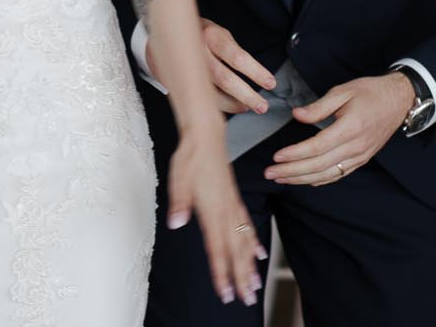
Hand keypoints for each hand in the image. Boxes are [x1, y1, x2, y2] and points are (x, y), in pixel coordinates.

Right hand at [150, 17, 275, 115]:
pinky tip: (232, 106)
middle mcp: (198, 52)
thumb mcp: (218, 32)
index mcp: (211, 36)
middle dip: (246, 95)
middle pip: (225, 79)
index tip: (270, 83)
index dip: (256, 72)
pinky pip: (202, 97)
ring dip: (234, 104)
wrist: (165, 33)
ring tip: (249, 107)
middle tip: (262, 106)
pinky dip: (219, 105)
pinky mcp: (179, 80)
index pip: (237, 57)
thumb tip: (256, 74)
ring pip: (212, 93)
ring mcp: (187, 68)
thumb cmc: (199, 33)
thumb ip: (233, 51)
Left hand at [166, 133, 262, 306]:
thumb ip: (179, 203)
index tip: (226, 292)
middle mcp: (226, 211)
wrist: (206, 136)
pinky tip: (259, 254)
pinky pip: (248, 227)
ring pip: (245, 242)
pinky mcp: (235, 201)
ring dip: (250, 265)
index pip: (217, 248)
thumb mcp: (178, 179)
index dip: (222, 272)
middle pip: (236, 251)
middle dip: (242, 277)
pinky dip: (254, 243)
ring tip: (256, 284)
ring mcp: (233, 206)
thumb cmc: (190, 157)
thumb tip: (176, 222)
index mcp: (212, 210)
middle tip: (249, 299)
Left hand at [264, 73, 413, 185]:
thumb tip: (297, 115)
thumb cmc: (370, 92)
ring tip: (281, 178)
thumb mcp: (343, 91)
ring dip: (302, 179)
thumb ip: (319, 106)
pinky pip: (339, 174)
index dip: (295, 154)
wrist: (399, 100)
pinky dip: (320, 180)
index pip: (317, 147)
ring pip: (327, 174)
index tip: (276, 156)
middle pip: (319, 165)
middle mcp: (356, 147)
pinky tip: (305, 180)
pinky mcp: (362, 159)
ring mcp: (360, 156)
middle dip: (292, 171)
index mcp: (350, 128)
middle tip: (270, 173)